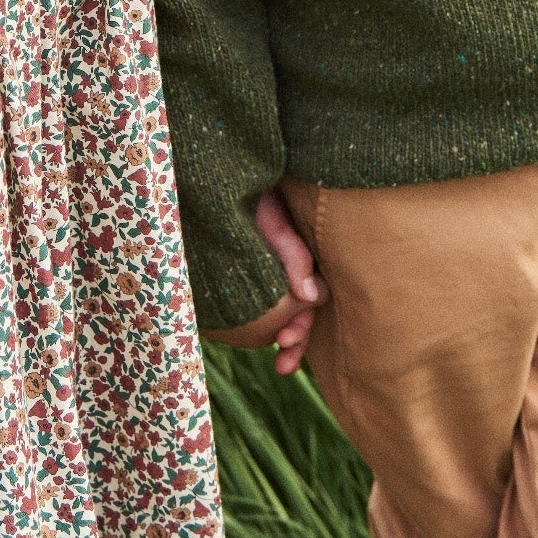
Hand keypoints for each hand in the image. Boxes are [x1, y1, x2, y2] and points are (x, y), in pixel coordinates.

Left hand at [205, 188, 326, 374]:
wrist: (222, 170)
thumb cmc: (252, 189)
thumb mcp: (274, 218)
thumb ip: (294, 254)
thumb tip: (312, 298)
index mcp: (306, 248)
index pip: (315, 295)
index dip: (302, 323)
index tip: (284, 341)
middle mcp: (294, 259)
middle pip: (303, 307)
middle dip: (296, 337)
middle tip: (282, 364)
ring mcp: (275, 264)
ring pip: (286, 306)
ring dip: (286, 335)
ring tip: (281, 367)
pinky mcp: (256, 265)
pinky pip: (266, 298)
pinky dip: (265, 319)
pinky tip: (258, 340)